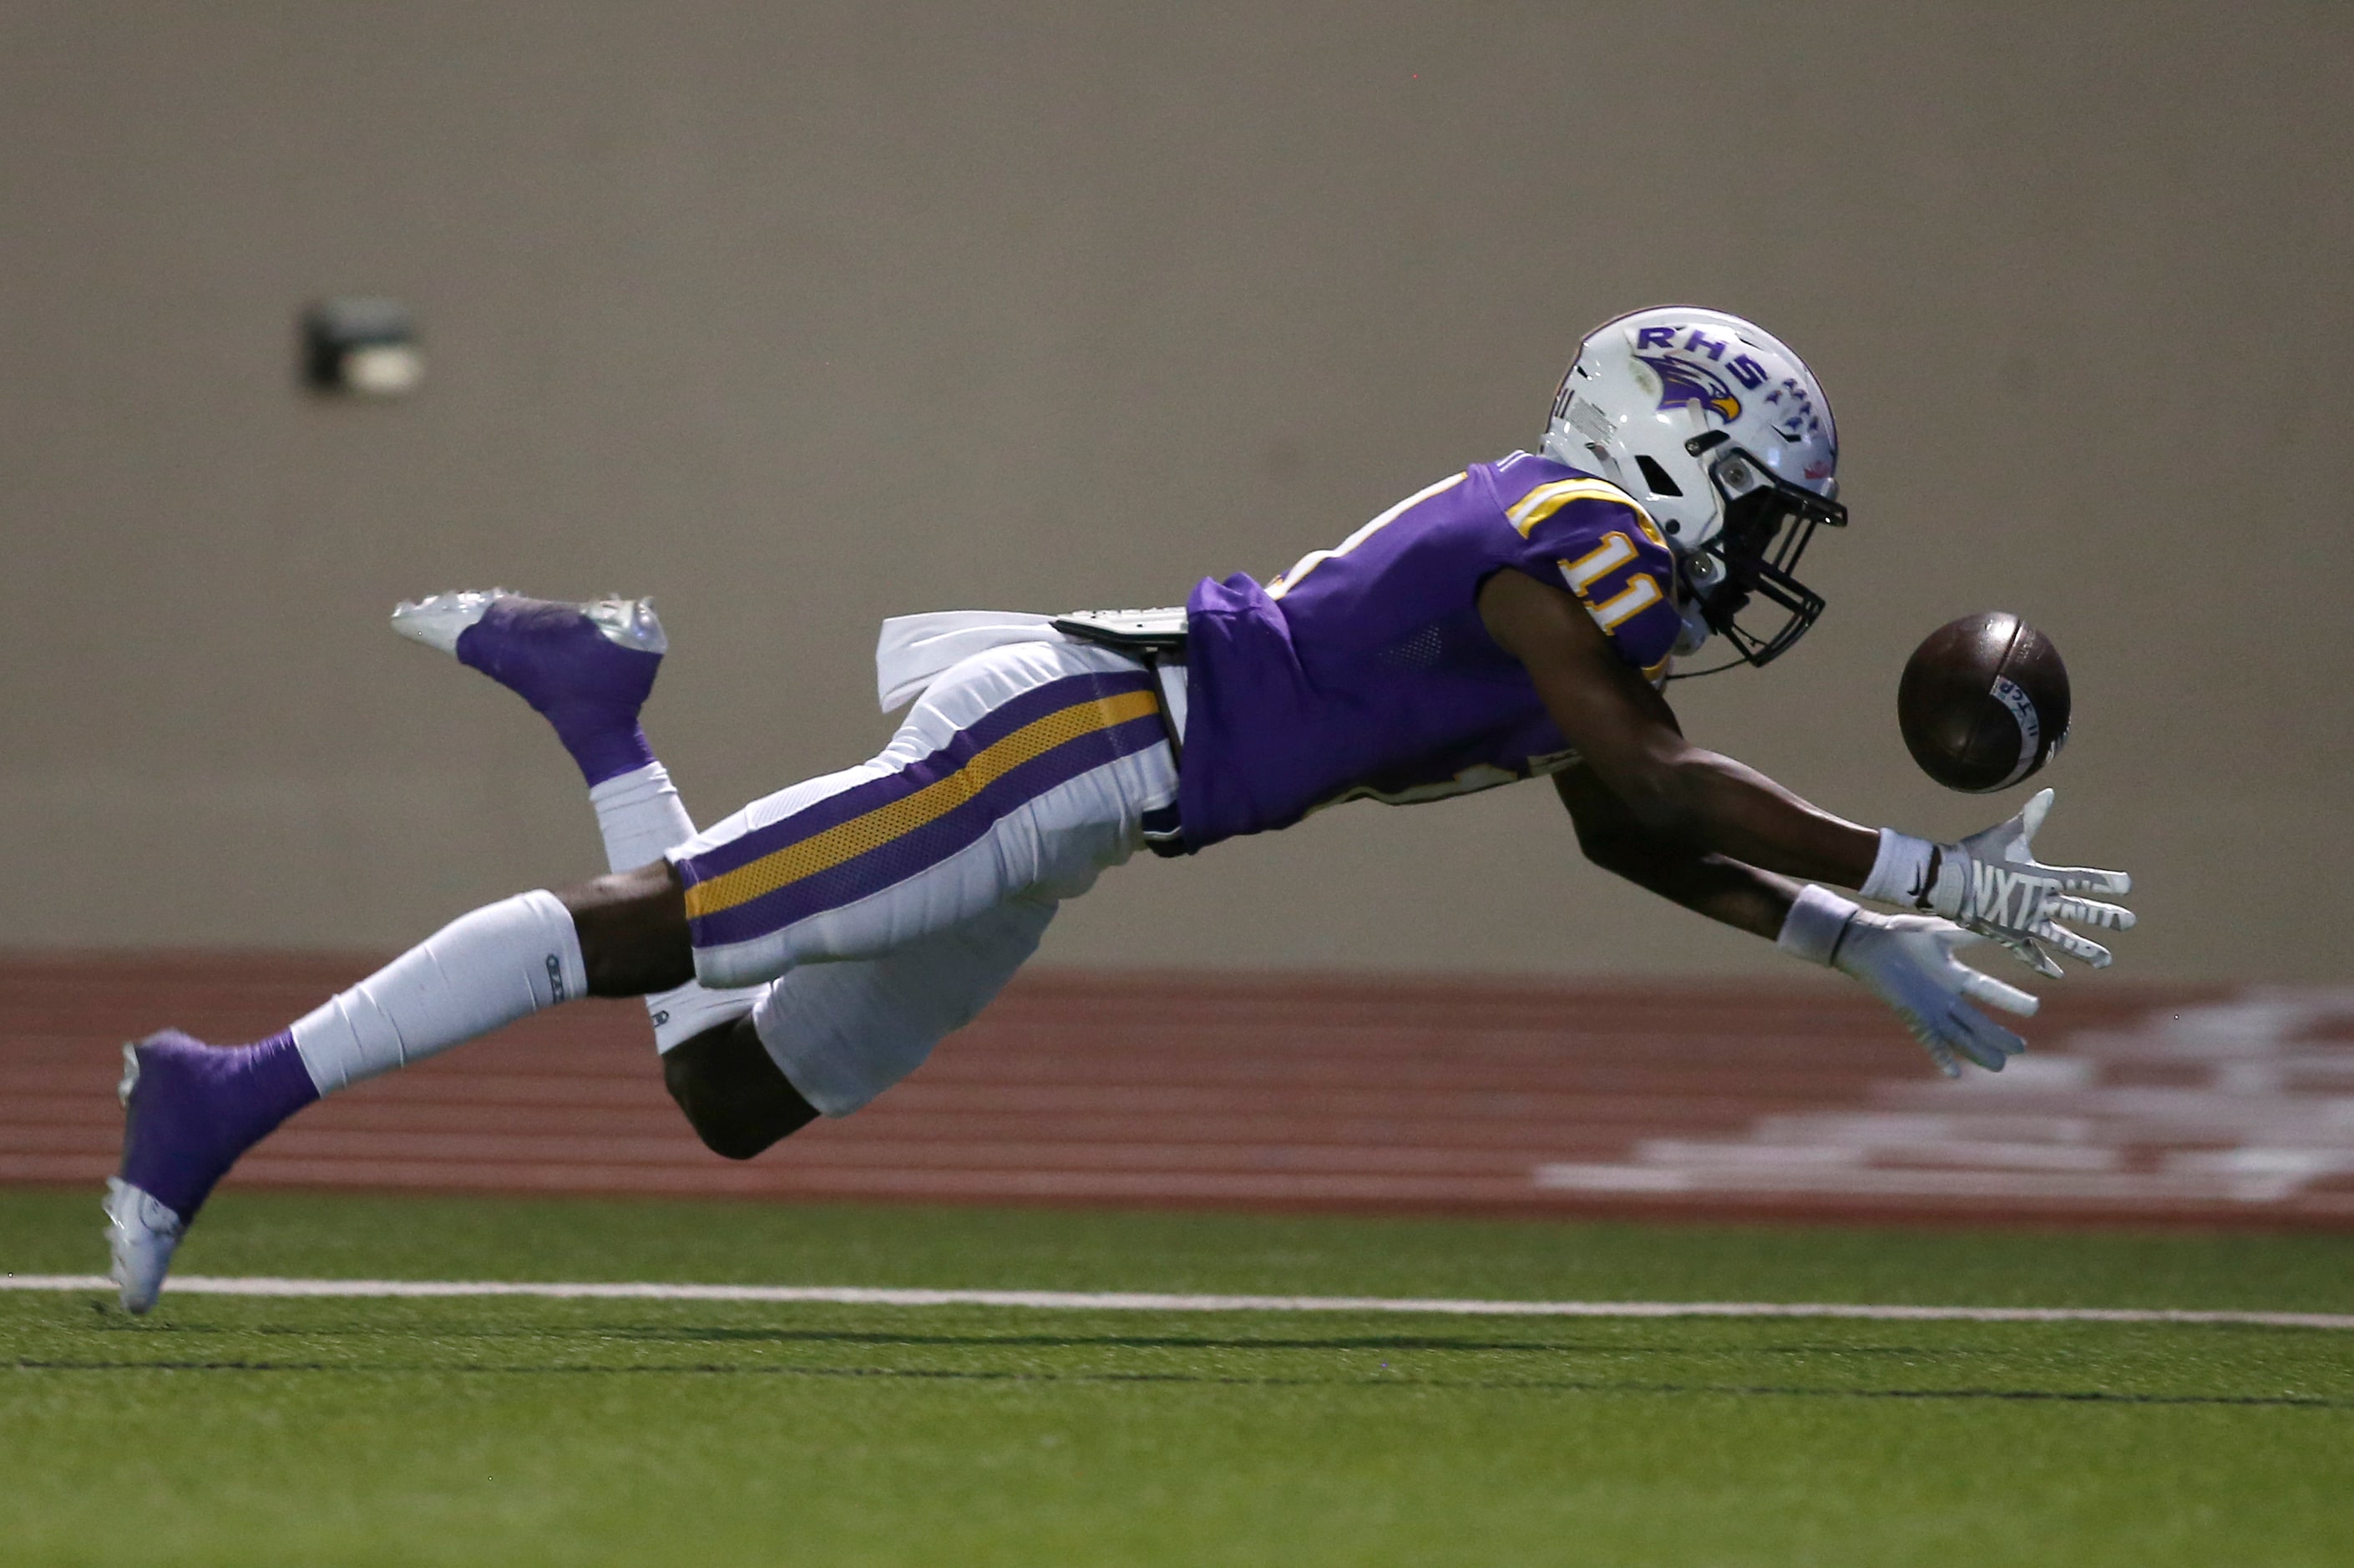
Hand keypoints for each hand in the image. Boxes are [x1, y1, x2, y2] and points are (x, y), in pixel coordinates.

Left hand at [1835, 911, 2039, 1076]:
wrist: (1866, 941)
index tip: (2035, 1009)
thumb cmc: (1900, 933)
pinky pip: (1929, 1039)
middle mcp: (1944, 996)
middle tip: (2021, 1049)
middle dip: (1998, 1035)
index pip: (1988, 990)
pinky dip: (1941, 1055)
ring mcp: (1929, 1008)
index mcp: (1953, 975)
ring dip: (1978, 1050)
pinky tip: (1954, 1073)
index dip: (2010, 1000)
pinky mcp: (1911, 1014)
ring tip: (1999, 1066)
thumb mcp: (1942, 931)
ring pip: (1959, 1035)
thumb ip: (1971, 932)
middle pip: (1977, 1020)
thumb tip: (2004, 921)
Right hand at [1927, 788, 2133, 975]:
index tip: (2127, 885)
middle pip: (2080, 913)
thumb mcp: (2006, 835)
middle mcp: (2038, 904)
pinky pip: (2030, 954)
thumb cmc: (1976, 854)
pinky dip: (2043, 965)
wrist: (1947, 882)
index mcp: (2041, 878)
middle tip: (2129, 922)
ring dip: (2085, 950)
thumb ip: (2031, 817)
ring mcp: (2024, 923)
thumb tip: (2049, 791)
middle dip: (2107, 918)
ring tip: (2106, 960)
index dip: (2106, 882)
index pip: (2082, 880)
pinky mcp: (2008, 936)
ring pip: (2061, 940)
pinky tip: (2058, 975)